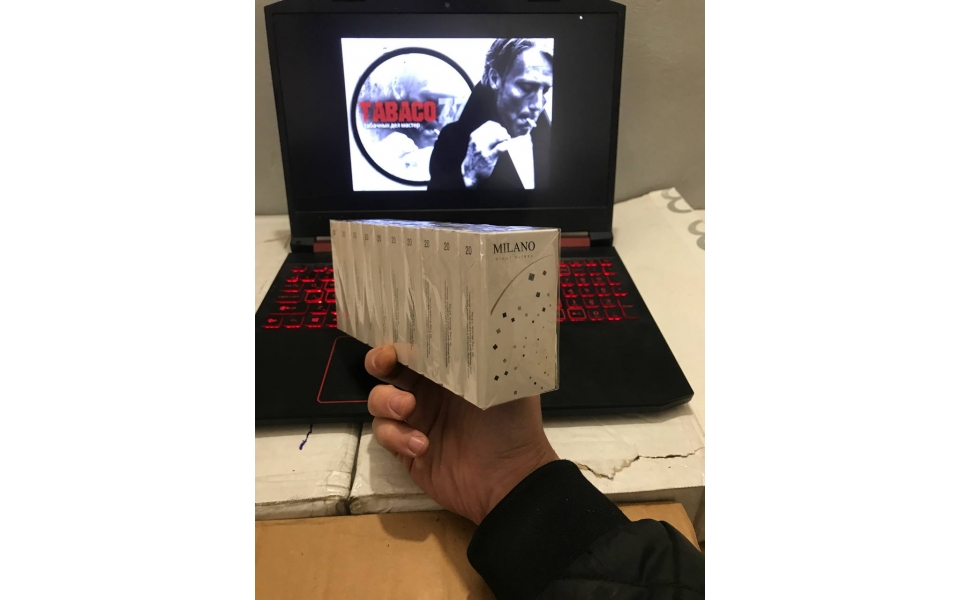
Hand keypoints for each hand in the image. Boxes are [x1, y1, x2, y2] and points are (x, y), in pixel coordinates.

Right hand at [365, 345, 557, 523]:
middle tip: (386, 363)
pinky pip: (384, 434)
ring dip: (387, 401)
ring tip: (409, 410)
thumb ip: (483, 354)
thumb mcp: (504, 382)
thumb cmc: (512, 425)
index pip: (418, 346)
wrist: (510, 480)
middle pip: (387, 368)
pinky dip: (396, 436)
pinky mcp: (405, 450)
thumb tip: (471, 320)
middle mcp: (429, 391)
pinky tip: (421, 445)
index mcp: (451, 370)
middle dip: (379, 361)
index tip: (397, 338)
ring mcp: (415, 420)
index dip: (401, 338)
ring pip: (379, 400)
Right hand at [461, 121, 510, 187]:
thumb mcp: (475, 143)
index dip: (498, 127)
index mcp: (475, 135)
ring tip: (507, 140)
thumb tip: (498, 129)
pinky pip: (500, 148)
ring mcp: (483, 149)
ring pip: (498, 137)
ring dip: (505, 137)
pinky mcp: (488, 158)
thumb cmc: (475, 157)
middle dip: (503, 132)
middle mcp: (478, 141)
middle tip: (507, 137)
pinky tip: (508, 146)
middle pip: (495, 129)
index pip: (489, 124)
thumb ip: (483, 135)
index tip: (502, 131)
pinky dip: (506, 145)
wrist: (470, 172)